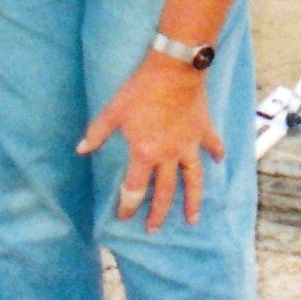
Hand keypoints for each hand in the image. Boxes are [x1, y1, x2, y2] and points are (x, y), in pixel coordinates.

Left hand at [79, 55, 224, 227]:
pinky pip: (212, 147)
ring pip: (193, 181)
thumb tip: (81, 149)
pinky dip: (216, 154)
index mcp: (145, 153)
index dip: (127, 205)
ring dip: (192, 202)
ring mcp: (189, 146)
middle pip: (164, 193)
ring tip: (192, 220)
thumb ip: (97, 133)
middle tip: (154, 230)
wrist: (174, 70)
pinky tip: (219, 162)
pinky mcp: (203, 132)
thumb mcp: (113, 111)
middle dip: (158, 214)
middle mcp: (169, 156)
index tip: (123, 217)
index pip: (134, 188)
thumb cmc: (141, 90)